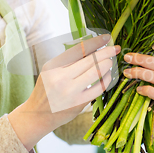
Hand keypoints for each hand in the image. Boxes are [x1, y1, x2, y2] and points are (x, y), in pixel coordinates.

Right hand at [9, 35, 119, 150]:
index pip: (78, 50)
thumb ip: (68, 61)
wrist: (38, 115)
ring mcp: (70, 92)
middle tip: (115, 48)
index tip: (106, 37)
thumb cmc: (46, 90)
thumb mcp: (50, 71)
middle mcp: (60, 78)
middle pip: (89, 60)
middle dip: (106, 52)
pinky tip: (108, 75)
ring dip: (107, 64)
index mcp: (52, 66)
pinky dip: (106, 79)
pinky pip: (98, 88)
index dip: (95, 42)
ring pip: (96, 72)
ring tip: (110, 61)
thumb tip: (93, 47)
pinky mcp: (78, 103)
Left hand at [122, 40, 153, 118]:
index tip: (152, 46)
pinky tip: (138, 89)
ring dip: (140, 73)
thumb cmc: (152, 85)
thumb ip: (148, 61)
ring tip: (127, 73)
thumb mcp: (152, 71)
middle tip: (127, 58)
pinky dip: (146, 90)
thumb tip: (130, 51)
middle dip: (141, 59)